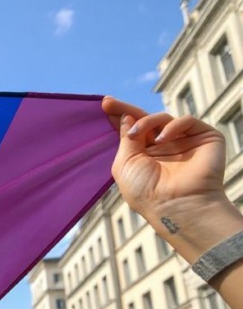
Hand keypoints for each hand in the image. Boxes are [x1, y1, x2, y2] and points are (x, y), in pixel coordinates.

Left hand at [103, 96, 228, 221]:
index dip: (119, 117)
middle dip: (125, 110)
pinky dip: (172, 126)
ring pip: (163, 118)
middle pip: (145, 120)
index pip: (131, 131)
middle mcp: (163, 147)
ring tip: (136, 134)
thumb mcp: (125, 164)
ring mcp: (183, 141)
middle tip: (108, 103)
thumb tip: (126, 117)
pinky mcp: (203, 137)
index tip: (105, 104)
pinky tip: (161, 140)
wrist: (175, 205)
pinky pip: (186, 121)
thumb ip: (126, 139)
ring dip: (146, 122)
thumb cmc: (146, 192)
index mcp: (144, 155)